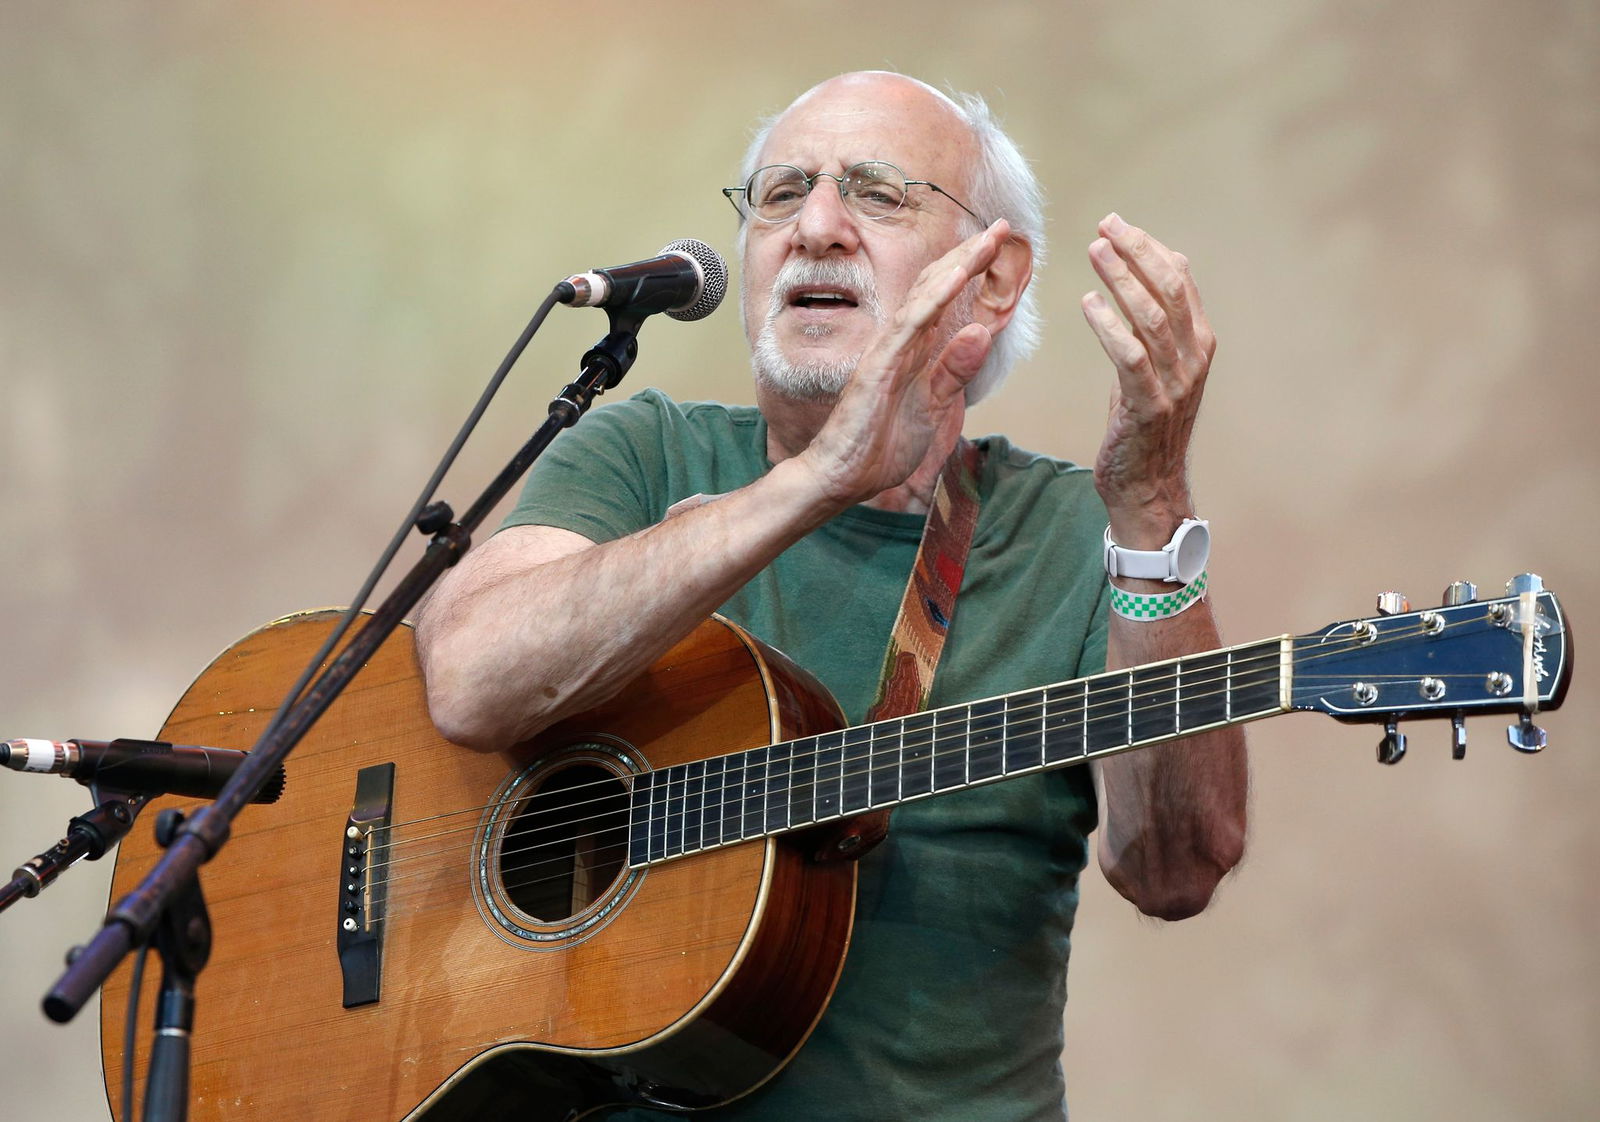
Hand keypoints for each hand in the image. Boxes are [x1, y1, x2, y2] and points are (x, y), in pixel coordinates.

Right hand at [798, 220, 1009, 508]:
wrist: (841, 477)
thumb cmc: (880, 446)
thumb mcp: (933, 409)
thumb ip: (954, 372)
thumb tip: (981, 333)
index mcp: (913, 351)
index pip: (944, 301)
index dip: (971, 273)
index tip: (999, 247)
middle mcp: (900, 342)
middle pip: (937, 287)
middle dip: (970, 256)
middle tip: (1001, 227)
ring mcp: (888, 351)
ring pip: (926, 297)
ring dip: (958, 266)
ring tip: (987, 241)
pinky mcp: (879, 366)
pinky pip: (910, 325)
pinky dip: (934, 299)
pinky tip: (956, 277)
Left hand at [1081, 214, 1215, 546]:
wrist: (1147, 486)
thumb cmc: (1144, 423)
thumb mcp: (1156, 367)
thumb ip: (1159, 322)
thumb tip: (1162, 266)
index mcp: (1199, 343)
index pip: (1181, 281)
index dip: (1151, 249)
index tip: (1120, 224)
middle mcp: (1194, 359)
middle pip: (1170, 290)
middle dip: (1137, 252)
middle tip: (1106, 226)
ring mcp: (1175, 382)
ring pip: (1152, 317)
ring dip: (1122, 279)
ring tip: (1095, 251)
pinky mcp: (1148, 404)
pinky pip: (1130, 356)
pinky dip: (1109, 325)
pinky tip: (1088, 303)